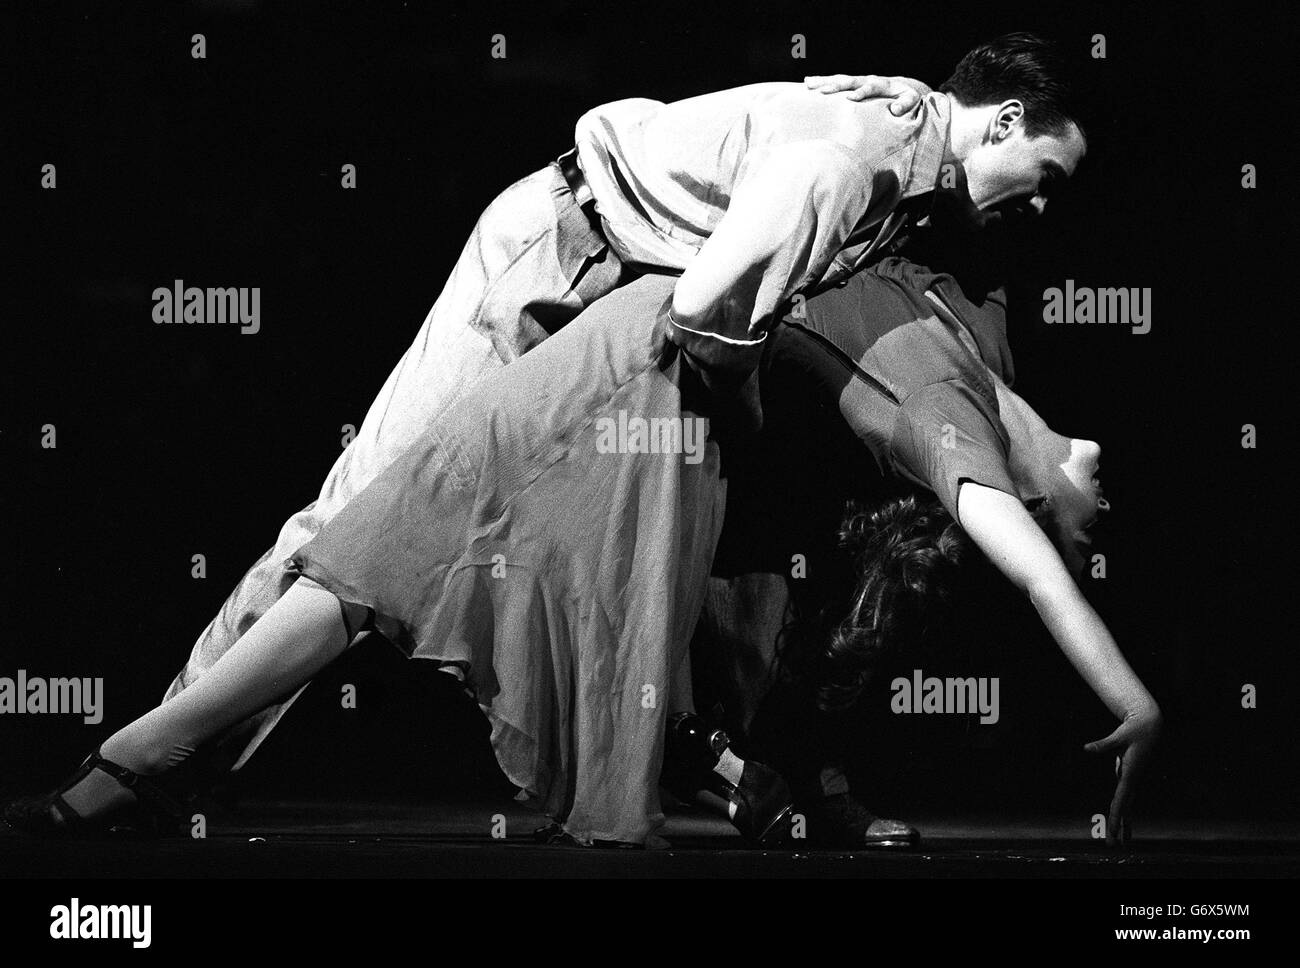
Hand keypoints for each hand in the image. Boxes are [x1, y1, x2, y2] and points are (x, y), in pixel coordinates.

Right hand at [804, 74, 930, 114]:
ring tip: (808, 84)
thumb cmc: (906, 98)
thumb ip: (905, 104)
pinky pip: (835, 81)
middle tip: (822, 91)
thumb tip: (896, 110)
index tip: (851, 98)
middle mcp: (867, 80)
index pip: (869, 87)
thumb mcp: (911, 100)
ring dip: (824, 81)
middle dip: (836, 86)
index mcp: (881, 84)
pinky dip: (822, 81)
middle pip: (850, 81)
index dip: (861, 92)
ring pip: (839, 79)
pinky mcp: (851, 85)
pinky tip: (807, 83)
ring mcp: (858, 81)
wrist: (901, 89)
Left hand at [1084, 706, 1161, 844]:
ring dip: (1123, 824)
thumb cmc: (1133, 730)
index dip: (1116, 814)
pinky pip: (1125, 798)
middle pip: (1124, 807)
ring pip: (1127, 805)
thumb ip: (1104, 744)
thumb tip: (1086, 748)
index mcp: (1131, 772)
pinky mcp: (1130, 777)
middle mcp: (1132, 779)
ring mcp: (1132, 780)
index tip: (1112, 829)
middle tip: (1113, 846)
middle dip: (1118, 826)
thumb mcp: (1119, 735)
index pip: (1121, 797)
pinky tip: (1123, 825)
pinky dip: (1123, 811)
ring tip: (1121, 843)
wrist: (1149, 726)